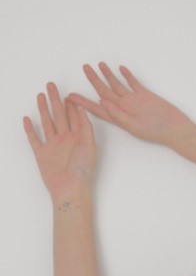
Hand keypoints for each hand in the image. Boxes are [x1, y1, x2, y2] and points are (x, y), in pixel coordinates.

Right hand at [23, 83, 95, 201]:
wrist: (70, 189)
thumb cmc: (83, 170)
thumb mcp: (89, 145)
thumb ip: (85, 127)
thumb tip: (81, 108)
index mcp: (78, 137)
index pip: (74, 116)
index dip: (71, 104)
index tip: (69, 92)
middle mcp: (65, 140)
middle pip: (59, 115)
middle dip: (55, 100)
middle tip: (52, 85)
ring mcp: (53, 146)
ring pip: (47, 123)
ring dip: (43, 110)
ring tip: (41, 95)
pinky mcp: (42, 154)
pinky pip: (34, 139)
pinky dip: (30, 129)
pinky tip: (27, 119)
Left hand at [67, 63, 195, 147]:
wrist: (175, 129)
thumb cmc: (156, 132)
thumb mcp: (134, 126)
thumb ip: (118, 114)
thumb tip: (102, 102)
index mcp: (120, 117)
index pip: (97, 108)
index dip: (83, 102)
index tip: (70, 96)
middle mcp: (125, 108)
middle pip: (105, 92)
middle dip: (94, 81)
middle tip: (84, 68)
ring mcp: (134, 101)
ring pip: (118, 85)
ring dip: (108, 75)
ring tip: (99, 64)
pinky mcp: (145, 95)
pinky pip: (133, 83)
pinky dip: (126, 76)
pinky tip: (120, 68)